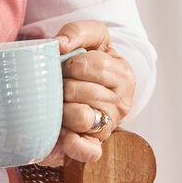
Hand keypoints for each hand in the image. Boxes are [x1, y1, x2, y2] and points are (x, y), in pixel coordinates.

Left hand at [39, 20, 135, 166]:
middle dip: (60, 87)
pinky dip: (73, 144)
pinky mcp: (96, 146)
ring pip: (79, 117)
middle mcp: (122, 102)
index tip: (66, 66)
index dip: (66, 64)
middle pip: (76, 90)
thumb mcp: (90, 39)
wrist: (91, 90)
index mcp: (123, 73)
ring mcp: (109, 125)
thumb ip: (77, 31)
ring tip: (61, 106)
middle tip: (60, 87)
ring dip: (61, 110)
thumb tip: (58, 44)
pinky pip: (88, 151)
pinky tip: (63, 135)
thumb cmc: (88, 63)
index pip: (83, 64)